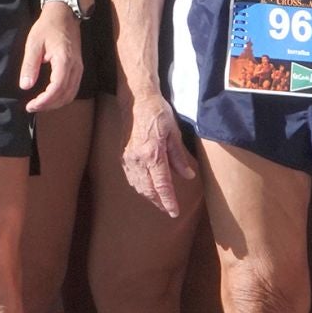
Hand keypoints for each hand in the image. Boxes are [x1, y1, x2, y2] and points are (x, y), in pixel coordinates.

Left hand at [21, 2, 82, 111]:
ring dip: (56, 103)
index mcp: (64, 61)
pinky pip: (73, 88)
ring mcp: (79, 68)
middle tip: (32, 107)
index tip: (30, 105)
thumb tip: (25, 86)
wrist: (64, 14)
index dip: (44, 101)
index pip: (56, 89)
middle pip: (65, 95)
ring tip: (39, 104)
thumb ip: (30, 65)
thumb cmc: (48, 26)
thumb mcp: (34, 43)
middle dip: (48, 105)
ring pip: (71, 94)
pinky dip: (62, 97)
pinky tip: (50, 97)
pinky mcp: (79, 68)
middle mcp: (75, 67)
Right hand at [120, 92, 197, 215]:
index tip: (174, 212)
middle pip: (148, 189)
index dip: (169, 201)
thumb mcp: (174, 133)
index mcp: (153, 154)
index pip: (162, 185)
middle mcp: (138, 160)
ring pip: (138, 185)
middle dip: (159, 202)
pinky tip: (146, 187)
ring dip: (149, 196)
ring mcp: (128, 159)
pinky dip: (139, 186)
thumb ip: (179, 157)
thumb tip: (188, 176)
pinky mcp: (123, 156)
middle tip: (168, 210)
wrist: (136, 100)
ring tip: (159, 201)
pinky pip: (132, 177)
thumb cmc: (158, 113)